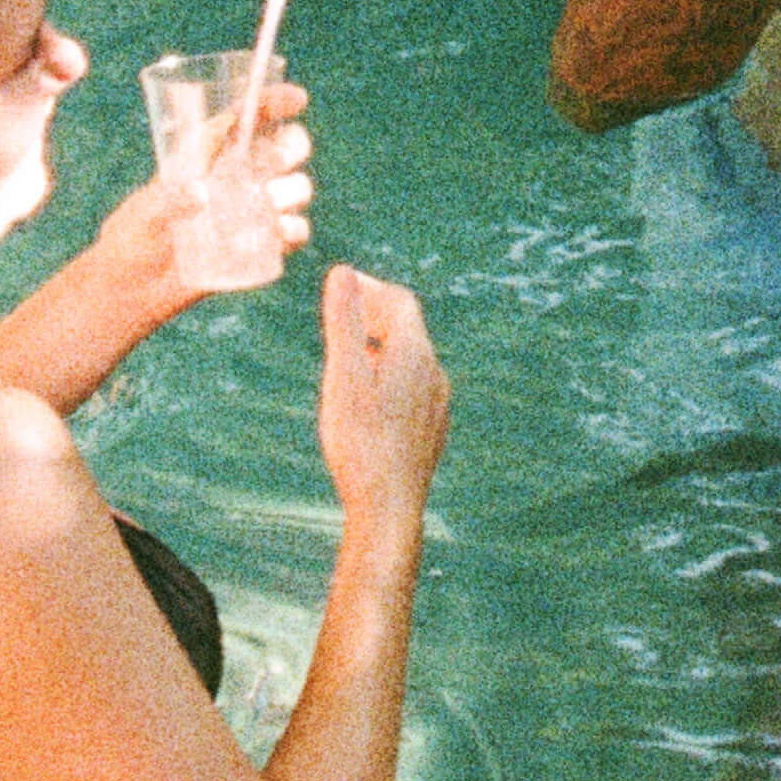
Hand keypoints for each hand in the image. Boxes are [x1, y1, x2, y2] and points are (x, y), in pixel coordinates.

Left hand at [137, 74, 315, 306]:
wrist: (135, 286)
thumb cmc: (133, 237)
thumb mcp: (144, 213)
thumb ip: (168, 202)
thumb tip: (201, 196)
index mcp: (210, 153)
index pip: (247, 116)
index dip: (274, 102)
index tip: (297, 100)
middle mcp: (238, 176)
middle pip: (285, 146)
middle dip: (292, 146)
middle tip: (276, 162)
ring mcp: (252, 211)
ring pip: (296, 187)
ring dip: (293, 190)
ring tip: (269, 203)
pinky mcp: (259, 245)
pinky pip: (293, 231)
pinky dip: (293, 229)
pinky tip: (280, 233)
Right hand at [316, 267, 448, 523]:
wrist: (390, 508)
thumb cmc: (360, 443)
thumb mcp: (343, 377)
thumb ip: (345, 323)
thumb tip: (343, 272)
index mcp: (415, 355)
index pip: (400, 302)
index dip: (371, 288)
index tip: (342, 288)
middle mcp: (435, 375)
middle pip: (408, 330)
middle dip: (375, 316)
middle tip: (343, 315)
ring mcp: (438, 405)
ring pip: (412, 362)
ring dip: (382, 349)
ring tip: (349, 357)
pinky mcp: (432, 431)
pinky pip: (414, 390)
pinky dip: (390, 378)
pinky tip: (368, 401)